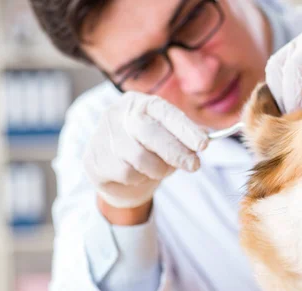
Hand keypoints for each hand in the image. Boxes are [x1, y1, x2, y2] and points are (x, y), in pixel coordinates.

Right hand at [83, 91, 208, 208]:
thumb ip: (184, 137)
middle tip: (194, 165)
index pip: (164, 112)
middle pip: (149, 133)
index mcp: (139, 102)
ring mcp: (102, 135)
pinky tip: (138, 175)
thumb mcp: (168, 138)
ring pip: (139, 158)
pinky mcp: (94, 158)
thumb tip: (207, 137)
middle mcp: (117, 113)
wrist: (116, 174)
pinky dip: (139, 178)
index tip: (204, 144)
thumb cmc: (148, 150)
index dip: (185, 128)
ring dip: (158, 169)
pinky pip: (126, 173)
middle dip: (176, 152)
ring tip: (160, 170)